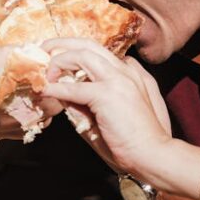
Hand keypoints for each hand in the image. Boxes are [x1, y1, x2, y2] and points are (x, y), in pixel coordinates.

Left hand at [41, 38, 172, 179]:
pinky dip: (56, 89)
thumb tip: (63, 93)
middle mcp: (126, 70)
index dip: (77, 53)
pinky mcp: (108, 94)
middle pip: (89, 45)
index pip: (100, 52)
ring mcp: (119, 79)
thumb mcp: (109, 114)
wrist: (154, 156)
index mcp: (131, 73)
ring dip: (59, 61)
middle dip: (63, 43)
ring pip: (82, 55)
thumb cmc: (134, 141)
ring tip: (46, 73)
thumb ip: (89, 101)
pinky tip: (45, 92)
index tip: (61, 59)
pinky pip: (74, 87)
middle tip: (46, 48)